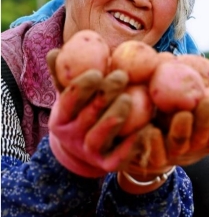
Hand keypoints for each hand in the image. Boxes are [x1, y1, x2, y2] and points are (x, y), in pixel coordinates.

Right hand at [46, 49, 141, 177]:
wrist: (88, 150)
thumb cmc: (83, 111)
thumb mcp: (72, 95)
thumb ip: (65, 75)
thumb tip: (54, 52)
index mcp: (61, 118)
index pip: (68, 101)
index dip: (81, 87)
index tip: (98, 71)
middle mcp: (72, 137)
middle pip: (87, 116)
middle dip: (104, 95)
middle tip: (122, 76)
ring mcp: (89, 152)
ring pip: (99, 137)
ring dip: (113, 118)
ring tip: (129, 99)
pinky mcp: (107, 165)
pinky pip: (118, 156)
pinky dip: (130, 144)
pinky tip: (145, 129)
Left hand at [118, 92, 208, 192]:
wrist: (147, 144)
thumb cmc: (181, 118)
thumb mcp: (202, 109)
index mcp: (208, 139)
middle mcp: (192, 148)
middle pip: (202, 138)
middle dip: (206, 123)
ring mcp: (171, 154)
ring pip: (178, 143)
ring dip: (182, 130)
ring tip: (183, 115)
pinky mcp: (150, 158)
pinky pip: (152, 152)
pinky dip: (152, 142)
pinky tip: (151, 130)